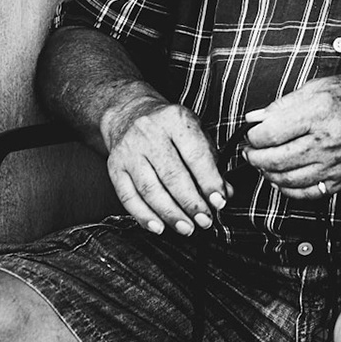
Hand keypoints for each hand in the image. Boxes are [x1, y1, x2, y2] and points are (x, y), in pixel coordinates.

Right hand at [103, 96, 226, 236]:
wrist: (130, 114)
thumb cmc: (170, 128)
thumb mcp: (196, 134)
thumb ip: (212, 162)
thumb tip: (226, 193)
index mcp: (176, 120)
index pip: (195, 155)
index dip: (209, 182)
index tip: (219, 202)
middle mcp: (149, 133)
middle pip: (172, 175)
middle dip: (191, 203)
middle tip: (205, 221)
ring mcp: (129, 150)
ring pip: (150, 189)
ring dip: (170, 214)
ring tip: (187, 228)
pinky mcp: (114, 166)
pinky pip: (128, 197)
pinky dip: (144, 216)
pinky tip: (159, 227)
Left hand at [243, 72, 340, 199]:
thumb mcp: (321, 86)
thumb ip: (285, 104)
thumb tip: (256, 118)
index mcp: (320, 113)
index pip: (270, 133)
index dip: (252, 136)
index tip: (251, 133)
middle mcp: (328, 141)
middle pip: (274, 160)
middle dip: (254, 157)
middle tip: (251, 150)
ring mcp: (337, 164)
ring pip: (286, 180)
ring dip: (268, 174)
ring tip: (265, 163)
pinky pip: (307, 193)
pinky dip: (288, 189)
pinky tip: (284, 178)